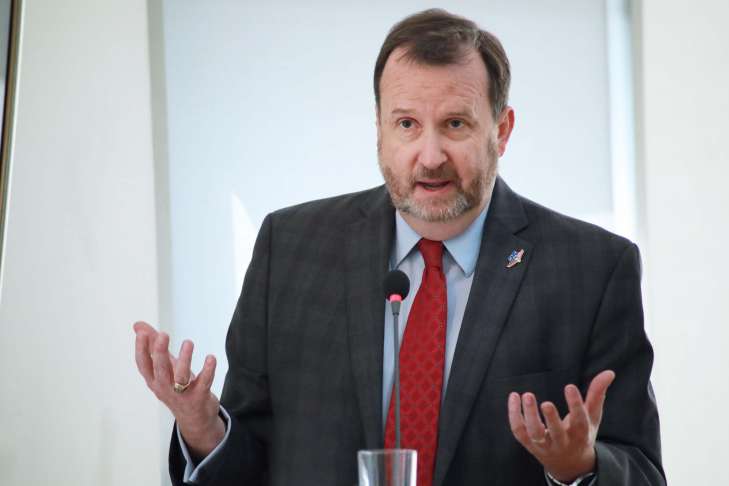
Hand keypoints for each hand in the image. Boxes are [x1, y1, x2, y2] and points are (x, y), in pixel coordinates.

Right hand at [133, 321, 224, 457]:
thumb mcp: (164, 367)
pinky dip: (208, 371)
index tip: (142, 333)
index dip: (141, 350)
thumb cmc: (176, 387)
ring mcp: (182, 395)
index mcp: (154, 380)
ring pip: (181, 377)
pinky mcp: (199, 397)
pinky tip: (211, 358)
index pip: (143, 365)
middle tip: (163, 334)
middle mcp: (165, 389)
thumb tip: (138, 325)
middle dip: (160, 353)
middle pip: (160, 371)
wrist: (194, 419)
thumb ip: (153, 345)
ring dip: (185, 359)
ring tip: (188, 342)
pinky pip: (204, 383)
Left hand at [507, 370, 615, 482]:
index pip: (580, 421)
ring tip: (527, 395)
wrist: (569, 464)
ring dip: (529, 416)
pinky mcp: (529, 444)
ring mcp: (545, 445)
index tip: (569, 386)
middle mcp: (563, 442)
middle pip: (557, 433)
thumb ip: (597, 394)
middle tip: (545, 403)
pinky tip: (514, 396)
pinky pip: (519, 431)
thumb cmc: (582, 434)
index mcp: (580, 434)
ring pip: (536, 434)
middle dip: (551, 419)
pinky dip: (514, 415)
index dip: (575, 405)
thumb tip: (609, 372)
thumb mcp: (592, 416)